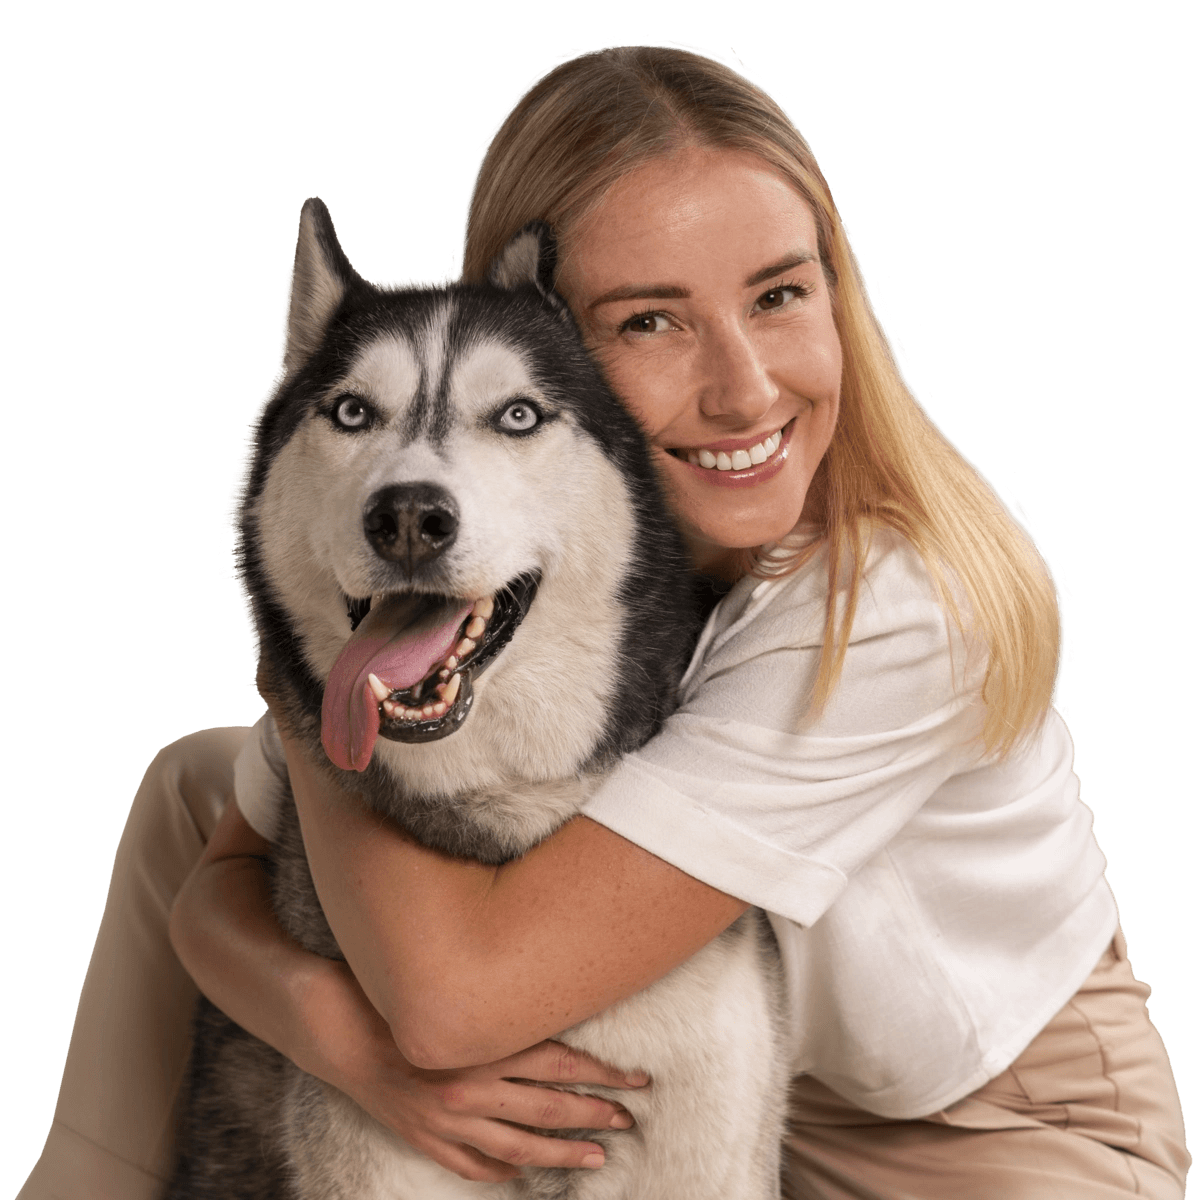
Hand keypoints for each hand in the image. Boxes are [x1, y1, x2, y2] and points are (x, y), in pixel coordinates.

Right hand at [294, 959, 647, 1182]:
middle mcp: (471, 1086)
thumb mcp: (457, 990)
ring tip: (596, 1158)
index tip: (637, 1078)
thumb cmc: (399, 994)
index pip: (562, 1062)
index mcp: (483, 1044)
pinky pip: (473, 1165)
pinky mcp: (424, 1138)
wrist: (334, 1027)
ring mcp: (447, 1120)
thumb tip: (556, 997)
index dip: (603, 1074)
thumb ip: (504, 1003)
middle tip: (627, 1119)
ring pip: (520, 1148)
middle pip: (549, 1109)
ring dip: (562, 1154)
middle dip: (595, 1116)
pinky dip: (502, 1172)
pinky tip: (524, 1174)